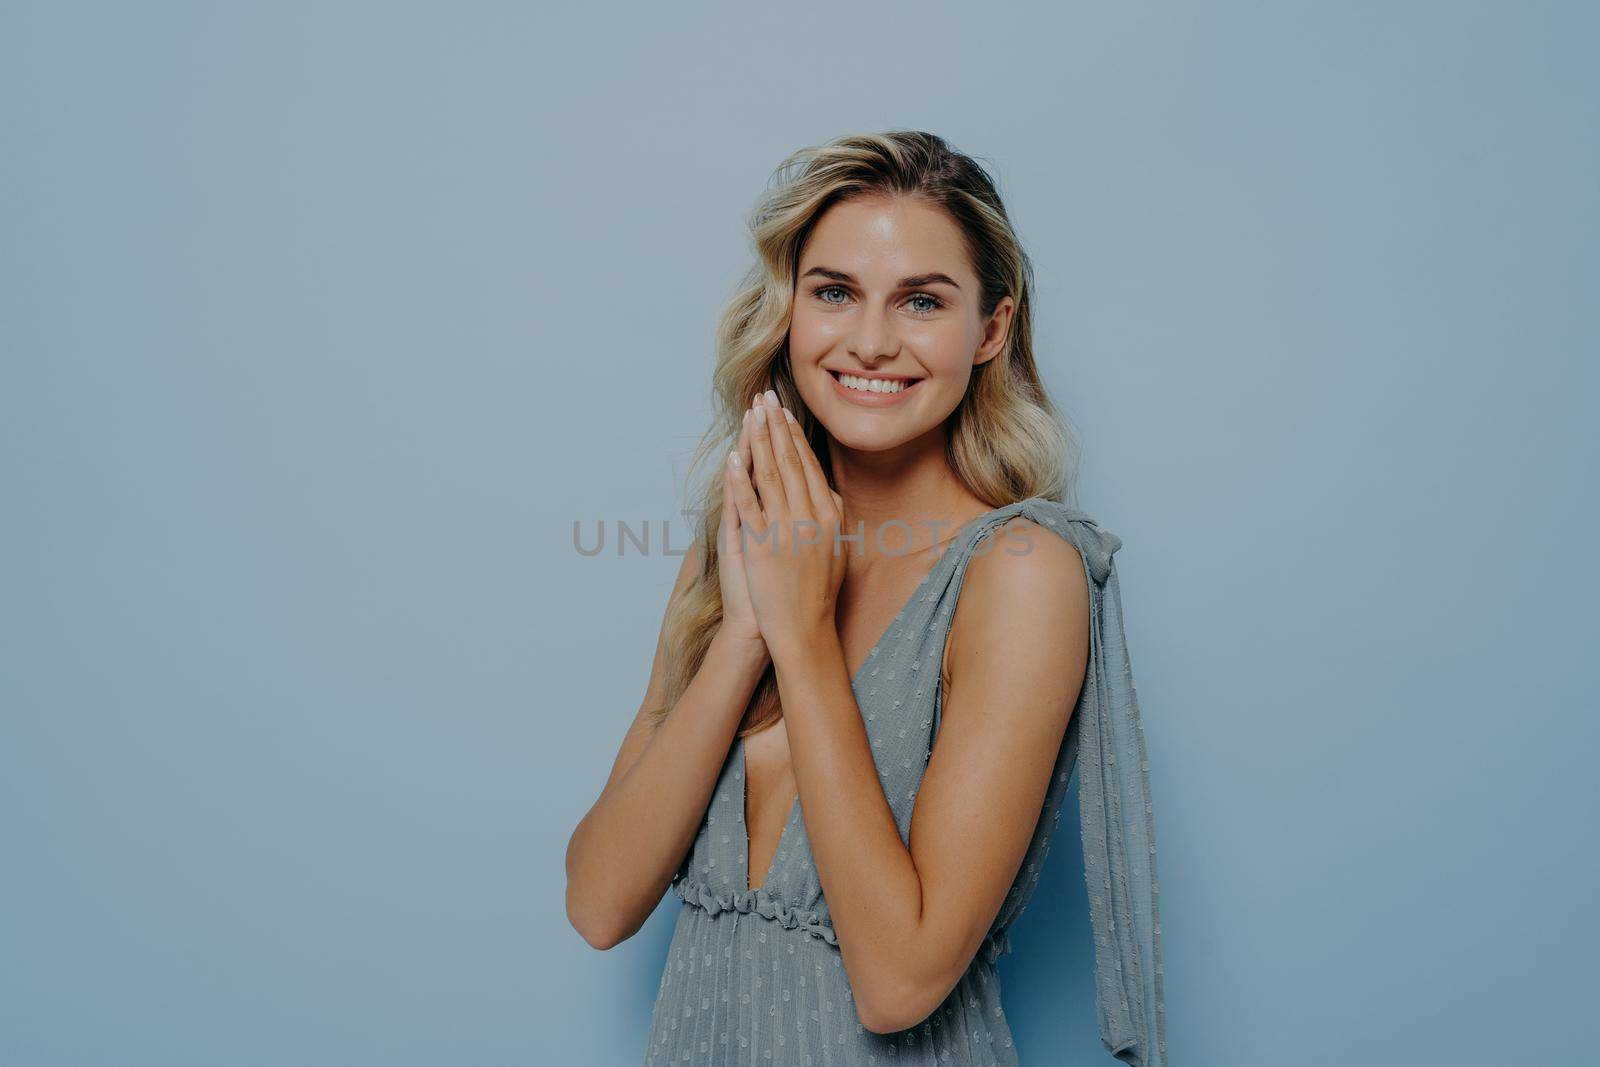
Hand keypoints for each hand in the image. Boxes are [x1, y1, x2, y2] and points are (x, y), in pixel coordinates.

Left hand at [725, 389, 846, 659]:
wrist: (804, 628)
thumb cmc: (819, 593)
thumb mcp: (838, 551)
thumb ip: (835, 520)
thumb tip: (833, 497)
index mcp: (829, 515)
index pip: (809, 466)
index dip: (794, 437)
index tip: (783, 414)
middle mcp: (810, 517)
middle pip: (790, 463)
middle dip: (775, 427)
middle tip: (765, 398)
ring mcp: (786, 530)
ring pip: (771, 476)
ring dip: (759, 442)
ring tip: (750, 415)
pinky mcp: (763, 545)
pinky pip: (750, 505)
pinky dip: (741, 480)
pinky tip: (734, 458)